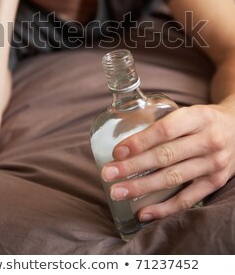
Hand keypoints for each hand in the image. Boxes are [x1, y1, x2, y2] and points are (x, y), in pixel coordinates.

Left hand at [101, 101, 234, 221]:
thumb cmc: (204, 120)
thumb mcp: (190, 112)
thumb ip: (165, 124)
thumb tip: (125, 144)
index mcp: (199, 117)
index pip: (165, 130)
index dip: (139, 142)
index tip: (116, 152)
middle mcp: (209, 140)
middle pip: (165, 156)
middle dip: (133, 166)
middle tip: (108, 174)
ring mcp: (214, 164)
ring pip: (173, 178)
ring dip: (142, 187)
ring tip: (118, 192)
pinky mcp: (216, 182)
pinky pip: (187, 199)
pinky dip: (164, 208)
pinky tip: (144, 213)